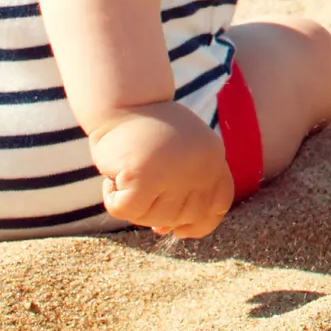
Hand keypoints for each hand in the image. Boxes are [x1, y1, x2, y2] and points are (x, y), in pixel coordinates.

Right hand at [87, 102, 232, 237]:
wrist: (124, 100)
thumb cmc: (149, 129)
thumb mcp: (181, 152)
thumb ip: (184, 186)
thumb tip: (168, 229)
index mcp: (214, 158)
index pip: (218, 206)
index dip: (199, 224)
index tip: (179, 229)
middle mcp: (201, 166)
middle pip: (181, 217)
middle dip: (157, 212)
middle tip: (139, 189)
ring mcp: (174, 172)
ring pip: (151, 217)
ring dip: (133, 202)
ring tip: (129, 170)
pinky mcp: (142, 176)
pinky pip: (125, 209)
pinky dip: (112, 197)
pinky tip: (113, 175)